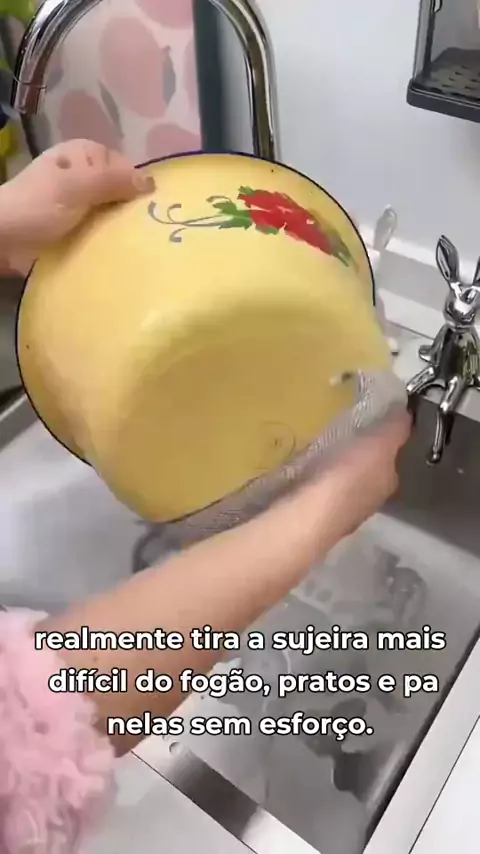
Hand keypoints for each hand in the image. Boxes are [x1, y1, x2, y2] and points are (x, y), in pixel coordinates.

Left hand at [0, 139, 154, 274]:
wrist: (4, 239)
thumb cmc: (37, 206)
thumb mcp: (76, 186)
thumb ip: (113, 181)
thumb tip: (152, 182)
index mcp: (83, 156)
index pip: (124, 166)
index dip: (138, 183)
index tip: (153, 206)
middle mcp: (83, 177)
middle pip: (120, 191)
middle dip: (133, 208)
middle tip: (153, 229)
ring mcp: (80, 206)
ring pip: (113, 214)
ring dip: (123, 229)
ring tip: (144, 245)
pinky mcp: (76, 231)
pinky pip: (102, 234)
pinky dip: (111, 242)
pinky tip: (125, 253)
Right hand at [301, 410, 411, 547]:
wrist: (310, 515)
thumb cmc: (350, 476)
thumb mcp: (380, 444)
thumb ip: (395, 428)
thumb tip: (407, 412)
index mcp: (389, 482)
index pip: (392, 460)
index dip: (385, 442)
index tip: (372, 423)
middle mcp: (370, 501)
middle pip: (368, 474)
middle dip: (359, 456)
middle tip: (344, 433)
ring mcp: (343, 513)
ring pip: (344, 485)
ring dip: (336, 469)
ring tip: (322, 448)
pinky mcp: (316, 517)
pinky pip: (320, 492)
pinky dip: (317, 481)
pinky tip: (307, 471)